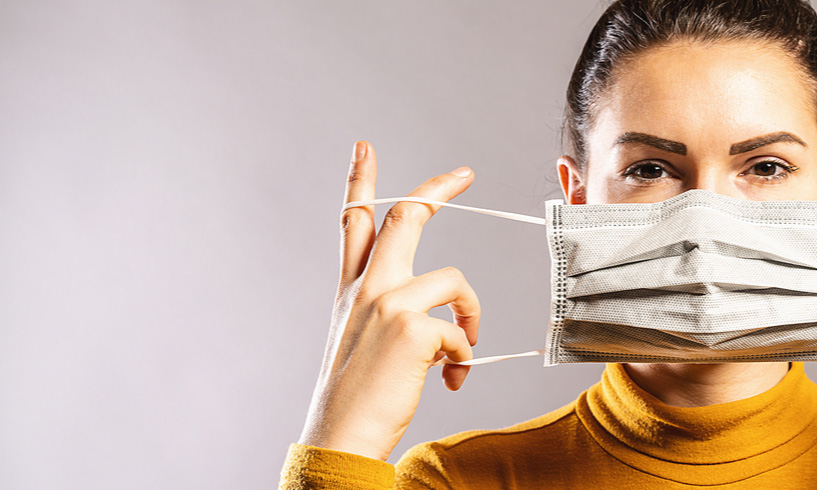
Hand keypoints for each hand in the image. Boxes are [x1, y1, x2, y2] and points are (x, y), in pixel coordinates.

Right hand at [297, 141, 481, 460]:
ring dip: (472, 315)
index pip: (353, 222)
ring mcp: (388, 304)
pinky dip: (464, 359)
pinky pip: (461, 332)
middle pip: (403, 219)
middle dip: (435, 190)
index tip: (366, 148)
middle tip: (463, 174)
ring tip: (463, 354)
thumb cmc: (358, 399)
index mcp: (351, 291)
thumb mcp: (363, 343)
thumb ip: (392, 316)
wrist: (340, 436)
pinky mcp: (412, 328)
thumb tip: (444, 322)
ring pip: (454, 280)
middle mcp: (366, 290)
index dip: (360, 181)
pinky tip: (448, 381)